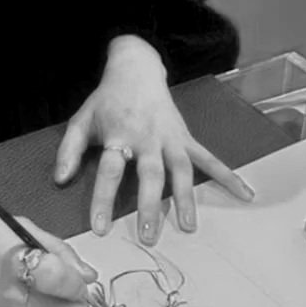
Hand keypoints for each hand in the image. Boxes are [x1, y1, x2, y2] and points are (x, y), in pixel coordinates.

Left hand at [54, 36, 253, 242]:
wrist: (136, 69)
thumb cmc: (106, 101)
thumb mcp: (81, 120)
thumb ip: (69, 150)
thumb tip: (60, 181)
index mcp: (118, 135)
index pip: (110, 170)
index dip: (103, 198)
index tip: (100, 228)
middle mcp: (146, 138)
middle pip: (149, 174)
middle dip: (149, 205)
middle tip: (148, 236)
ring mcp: (169, 137)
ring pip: (180, 169)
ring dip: (185, 198)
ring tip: (189, 227)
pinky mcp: (185, 137)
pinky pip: (208, 158)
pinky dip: (228, 175)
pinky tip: (245, 194)